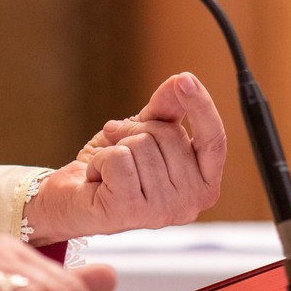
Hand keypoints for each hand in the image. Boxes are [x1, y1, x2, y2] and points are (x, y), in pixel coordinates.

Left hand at [27, 72, 226, 241]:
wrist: (76, 199)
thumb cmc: (118, 167)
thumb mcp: (146, 132)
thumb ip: (168, 109)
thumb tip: (183, 81)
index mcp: (204, 184)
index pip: (214, 141)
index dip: (202, 107)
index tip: (185, 79)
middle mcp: (190, 203)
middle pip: (168, 134)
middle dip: (136, 129)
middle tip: (121, 147)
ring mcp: (162, 211)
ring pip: (140, 145)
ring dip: (115, 146)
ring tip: (111, 168)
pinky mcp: (129, 211)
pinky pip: (117, 158)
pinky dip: (100, 159)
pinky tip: (98, 178)